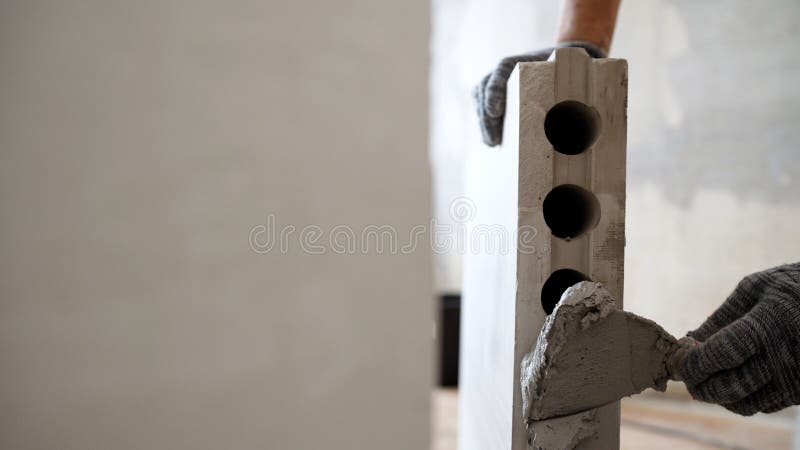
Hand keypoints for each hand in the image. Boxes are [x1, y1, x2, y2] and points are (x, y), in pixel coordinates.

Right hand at [473, 42, 605, 146]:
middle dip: (486, 117)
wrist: (567, 61)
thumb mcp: (574, 76)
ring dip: (484, 122)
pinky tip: (493, 140)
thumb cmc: (571, 71)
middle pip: (485, 88)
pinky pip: (484, 106)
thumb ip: (576, 90)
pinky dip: (486, 123)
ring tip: (492, 143)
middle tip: (493, 140)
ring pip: (481, 98)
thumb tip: (588, 120)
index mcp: (525, 59)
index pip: (502, 70)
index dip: (495, 90)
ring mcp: (499, 79)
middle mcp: (507, 68)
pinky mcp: (498, 93)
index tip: (496, 111)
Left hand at [681, 263, 799, 414]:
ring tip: (709, 377)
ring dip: (720, 395)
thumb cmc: (793, 286)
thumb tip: (689, 342)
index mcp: (770, 324)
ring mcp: (798, 378)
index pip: (721, 355)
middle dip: (700, 385)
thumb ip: (721, 316)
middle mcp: (786, 357)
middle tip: (688, 375)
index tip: (678, 360)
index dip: (694, 363)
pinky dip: (743, 396)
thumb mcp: (756, 288)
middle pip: (729, 387)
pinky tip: (736, 378)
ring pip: (745, 403)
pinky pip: (765, 404)